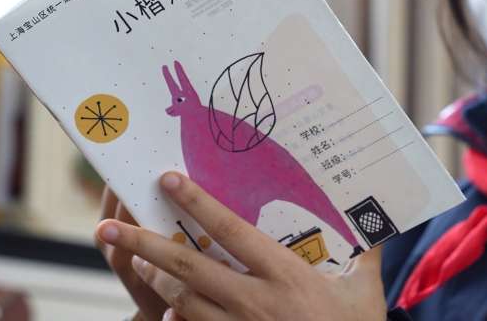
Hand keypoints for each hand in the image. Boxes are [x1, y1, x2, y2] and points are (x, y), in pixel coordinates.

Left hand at [96, 172, 387, 320]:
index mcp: (286, 276)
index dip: (198, 204)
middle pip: (188, 267)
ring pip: (183, 301)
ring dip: (153, 279)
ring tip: (133, 256)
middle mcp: (255, 301)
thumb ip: (366, 253)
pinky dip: (176, 319)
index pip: (232, 232)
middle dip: (144, 244)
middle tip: (107, 227)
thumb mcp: (365, 291)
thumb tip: (380, 220)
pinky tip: (164, 308)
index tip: (168, 180)